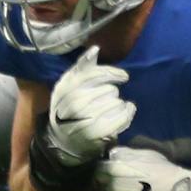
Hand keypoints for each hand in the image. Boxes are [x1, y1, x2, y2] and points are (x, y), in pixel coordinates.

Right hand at [45, 45, 134, 166]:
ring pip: (115, 103)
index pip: (93, 74)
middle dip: (112, 92)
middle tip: (110, 97)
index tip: (124, 77)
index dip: (112, 73)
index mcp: (65, 87)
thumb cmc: (68, 109)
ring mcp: (84, 118)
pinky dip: (127, 113)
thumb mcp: (69, 86)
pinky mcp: (96, 133)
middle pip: (108, 90)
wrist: (62, 141)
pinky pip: (120, 117)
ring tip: (116, 106)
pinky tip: (127, 110)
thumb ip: (82, 68)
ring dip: (120, 104)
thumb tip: (95, 49)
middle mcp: (73, 102)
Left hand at [97, 147, 190, 190]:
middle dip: (114, 188)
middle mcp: (113, 184)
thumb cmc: (166, 168)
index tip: (113, 175)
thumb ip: (123, 153)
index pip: (99, 170)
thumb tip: (110, 153)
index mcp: (114, 165)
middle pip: (106, 188)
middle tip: (132, 188)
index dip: (106, 173)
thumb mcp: (144, 152)